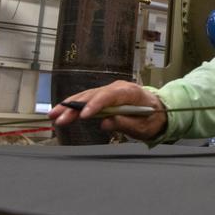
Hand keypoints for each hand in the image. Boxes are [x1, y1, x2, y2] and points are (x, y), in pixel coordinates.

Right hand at [48, 80, 168, 140]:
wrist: (160, 110)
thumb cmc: (153, 118)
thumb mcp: (144, 126)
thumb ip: (125, 123)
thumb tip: (105, 122)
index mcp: (130, 92)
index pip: (109, 96)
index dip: (95, 105)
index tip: (83, 115)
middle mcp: (118, 88)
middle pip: (93, 95)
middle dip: (75, 106)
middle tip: (60, 118)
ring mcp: (110, 91)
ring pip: (86, 96)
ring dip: (69, 105)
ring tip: (54, 115)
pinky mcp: (104, 97)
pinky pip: (87, 99)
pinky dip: (74, 105)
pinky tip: (61, 111)